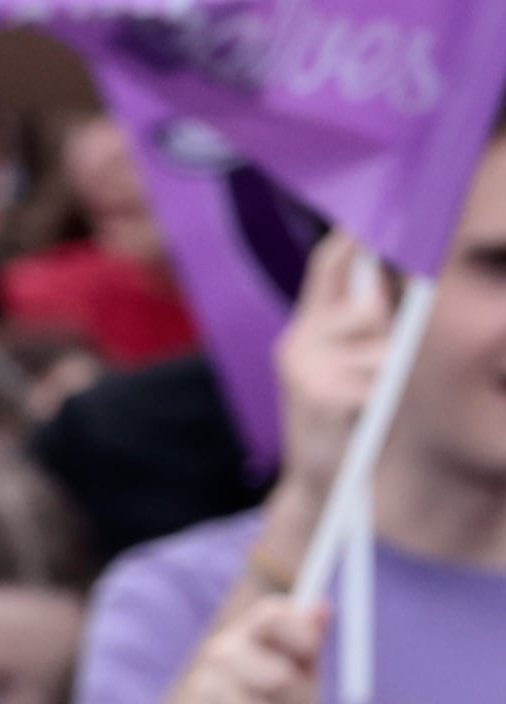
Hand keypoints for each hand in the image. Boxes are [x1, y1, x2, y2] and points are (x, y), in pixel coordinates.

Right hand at [93, 589, 326, 703]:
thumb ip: (305, 647)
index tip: (310, 650)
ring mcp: (203, 698)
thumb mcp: (294, 683)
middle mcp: (217, 661)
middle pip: (268, 667)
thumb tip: (322, 605)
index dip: (297, 630)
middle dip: (292, 697)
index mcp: (244, 640)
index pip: (274, 615)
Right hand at [266, 231, 401, 545]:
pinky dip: (384, 398)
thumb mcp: (353, 365)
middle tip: (384, 363)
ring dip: (394, 372)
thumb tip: (406, 272)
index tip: (384, 217)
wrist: (322, 486)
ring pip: (382, 344)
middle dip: (391, 328)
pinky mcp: (316, 394)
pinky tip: (365, 416)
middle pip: (368, 303)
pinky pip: (378, 377)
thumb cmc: (351, 421)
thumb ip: (367, 322)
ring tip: (374, 400)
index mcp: (307, 327)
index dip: (357, 236)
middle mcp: (298, 339)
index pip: (330, 264)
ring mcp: (303, 366)